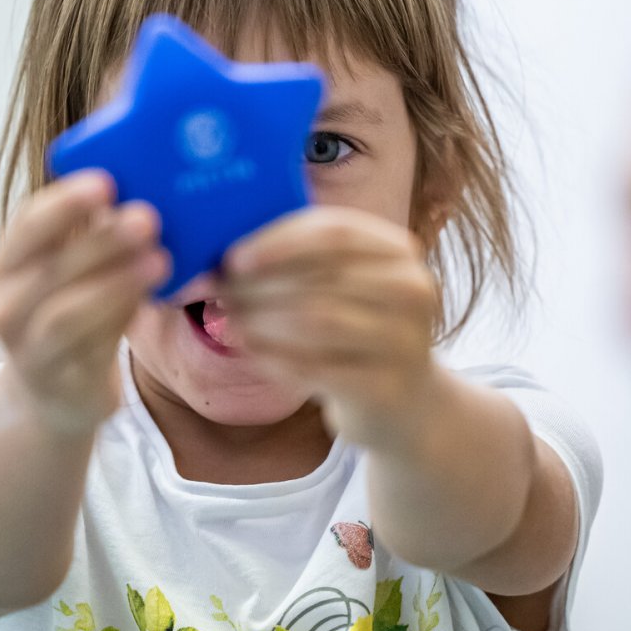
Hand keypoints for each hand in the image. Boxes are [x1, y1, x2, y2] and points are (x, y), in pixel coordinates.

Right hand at [0, 172, 167, 438]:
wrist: (53, 397)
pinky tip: (154, 298)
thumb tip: (150, 191)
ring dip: (116, 282)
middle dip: (100, 240)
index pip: (27, 226)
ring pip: (67, 313)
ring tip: (159, 259)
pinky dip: (122, 320)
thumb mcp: (73, 274)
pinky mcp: (63, 382)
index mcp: (11, 265)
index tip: (106, 181)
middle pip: (50, 267)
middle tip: (147, 217)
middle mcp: (10, 305)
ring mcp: (31, 348)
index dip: (64, 202)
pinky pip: (91, 349)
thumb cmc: (74, 314)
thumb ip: (98, 238)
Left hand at [222, 207, 439, 436]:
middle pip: (322, 277)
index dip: (278, 243)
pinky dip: (276, 358)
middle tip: (218, 294)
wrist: (402, 399)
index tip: (231, 258)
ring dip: (262, 319)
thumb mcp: (341, 285)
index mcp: (398, 251)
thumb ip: (296, 261)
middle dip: (260, 285)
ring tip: (230, 322)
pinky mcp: (387, 387)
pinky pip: (317, 368)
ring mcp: (405, 341)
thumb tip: (219, 262)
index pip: (335, 231)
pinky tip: (253, 352)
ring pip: (317, 320)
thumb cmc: (355, 328)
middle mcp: (412, 290)